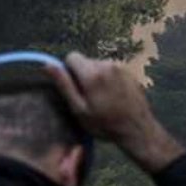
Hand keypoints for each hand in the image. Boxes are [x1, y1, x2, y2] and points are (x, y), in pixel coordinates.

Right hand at [47, 52, 185, 173]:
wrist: (138, 129)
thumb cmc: (105, 124)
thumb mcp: (79, 109)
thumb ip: (64, 84)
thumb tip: (47, 65)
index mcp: (93, 73)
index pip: (72, 56)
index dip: (69, 71)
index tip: (75, 88)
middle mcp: (107, 65)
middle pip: (85, 61)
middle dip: (83, 75)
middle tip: (89, 97)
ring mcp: (121, 67)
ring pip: (98, 65)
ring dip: (96, 77)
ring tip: (102, 98)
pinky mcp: (129, 72)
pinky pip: (111, 70)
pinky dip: (108, 79)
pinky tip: (113, 96)